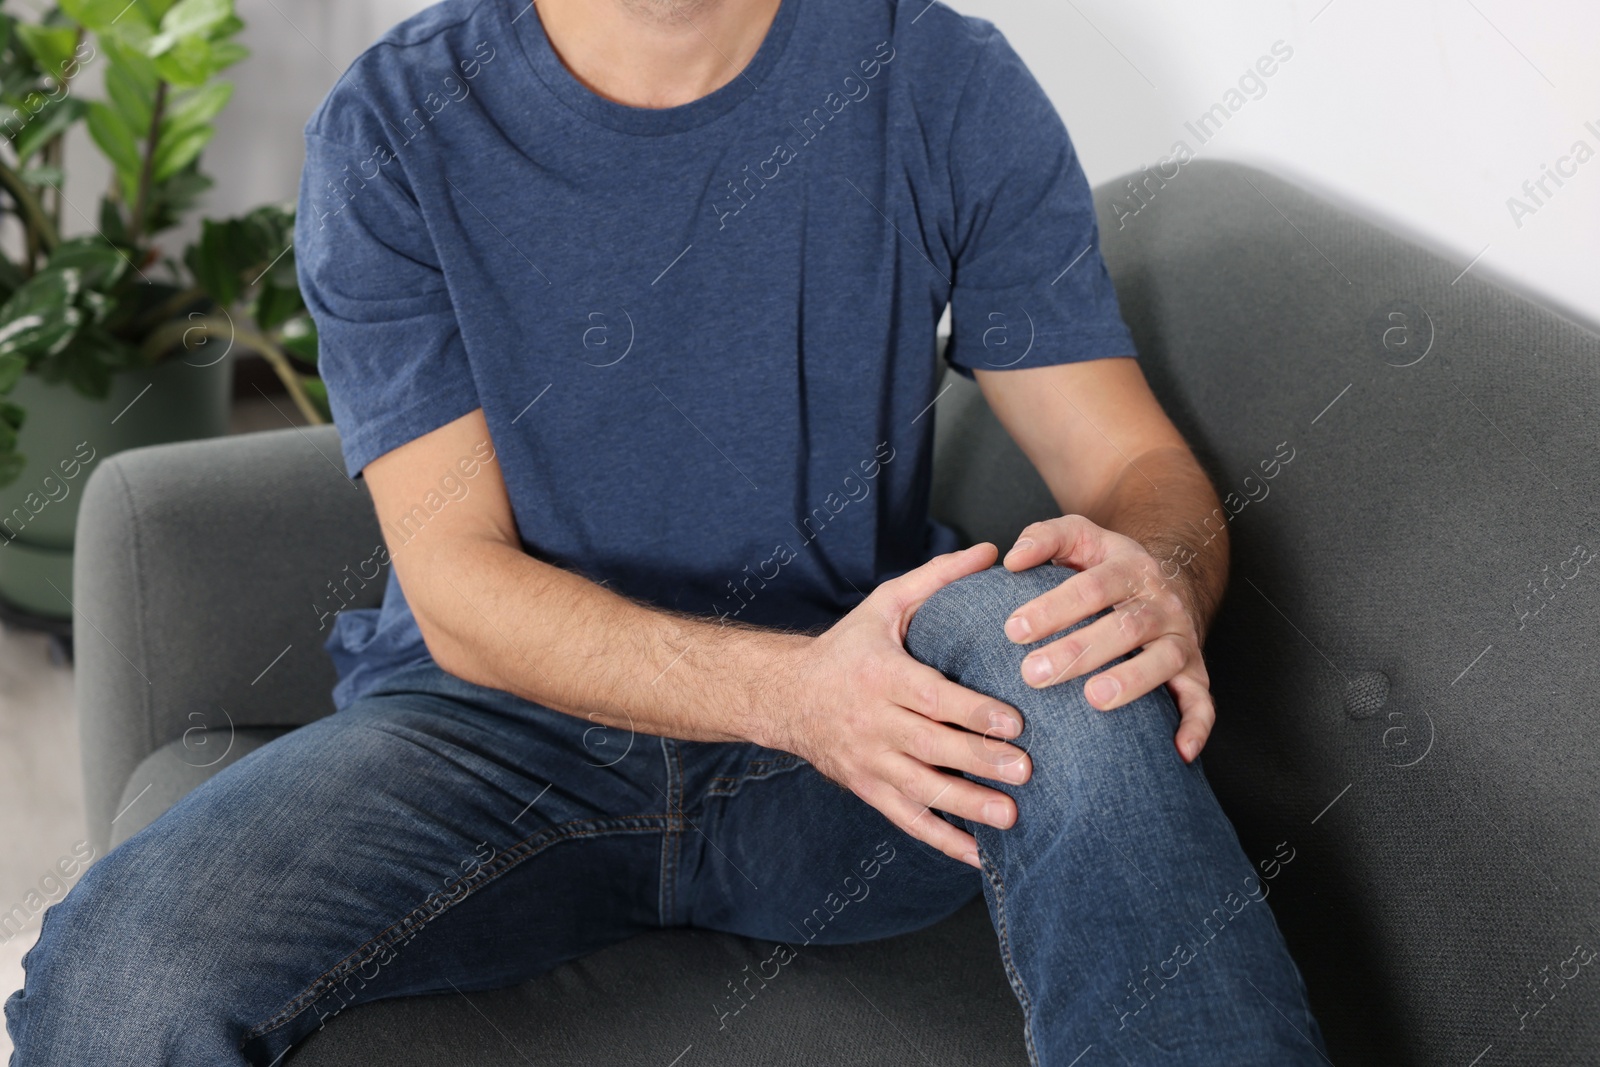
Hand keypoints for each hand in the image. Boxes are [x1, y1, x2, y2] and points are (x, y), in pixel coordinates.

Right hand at [769, 543, 1032, 867]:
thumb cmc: (849, 647)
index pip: (931, 697)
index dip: (972, 711)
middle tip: (1026, 769)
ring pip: (921, 789)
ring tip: (1011, 816)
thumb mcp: (886, 605)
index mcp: (880, 675)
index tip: (1014, 721)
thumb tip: (991, 551)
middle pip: (931, 746)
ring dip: (966, 806)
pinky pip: (907, 820)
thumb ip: (938, 579)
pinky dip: (942, 840)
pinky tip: (979, 856)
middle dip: (979, 760)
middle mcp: (873, 723)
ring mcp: (869, 762)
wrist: (788, 697)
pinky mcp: (869, 790)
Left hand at [1000, 515, 1214, 762]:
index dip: (1053, 608)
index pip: (1091, 587)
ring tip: (1094, 699)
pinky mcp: (1195, 672)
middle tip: (1032, 673)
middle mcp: (1161, 603)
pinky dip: (1196, 726)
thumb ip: (1046, 537)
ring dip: (1131, 681)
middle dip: (1079, 652)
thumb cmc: (1107, 566)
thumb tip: (1012, 558)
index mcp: (1130, 568)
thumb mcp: (1081, 539)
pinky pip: (1202, 701)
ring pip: (1164, 661)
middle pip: (1125, 627)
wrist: (1168, 580)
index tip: (1012, 630)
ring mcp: (1180, 638)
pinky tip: (1178, 751)